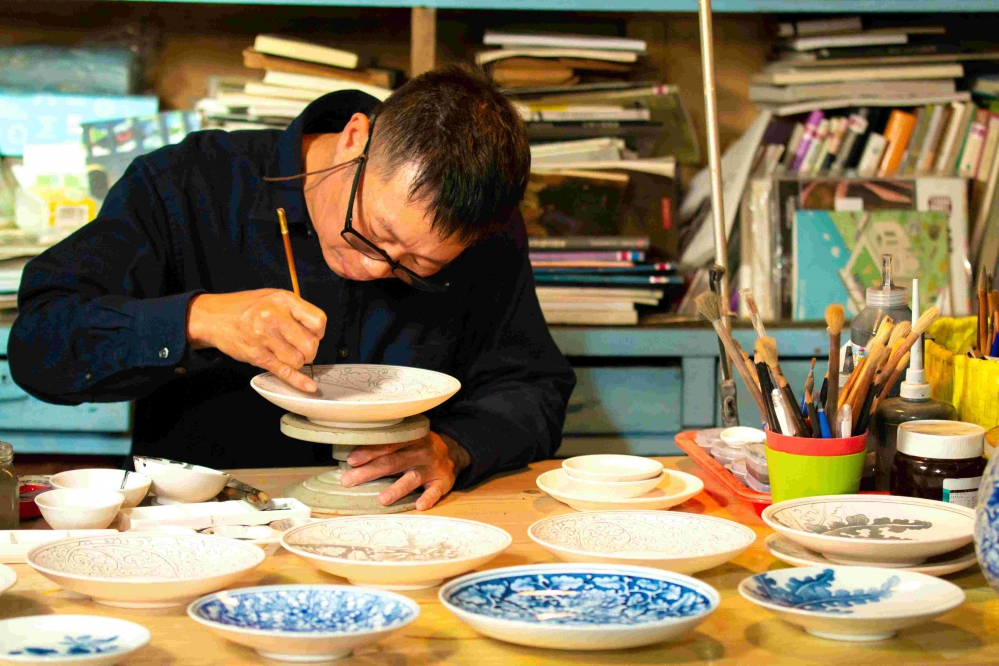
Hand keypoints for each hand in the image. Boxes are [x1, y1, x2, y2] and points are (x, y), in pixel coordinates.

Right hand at [187, 289, 326, 391]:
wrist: (214, 317)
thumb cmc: (247, 307)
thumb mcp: (274, 297)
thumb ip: (296, 310)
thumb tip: (316, 332)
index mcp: (283, 300)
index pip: (318, 321)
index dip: (318, 332)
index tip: (312, 334)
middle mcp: (274, 317)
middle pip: (310, 344)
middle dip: (309, 351)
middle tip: (299, 348)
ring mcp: (264, 337)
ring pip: (298, 360)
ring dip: (296, 361)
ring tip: (284, 352)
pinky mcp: (256, 355)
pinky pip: (283, 371)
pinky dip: (297, 381)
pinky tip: (308, 386)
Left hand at [340, 432, 470, 509]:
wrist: (454, 452)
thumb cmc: (420, 447)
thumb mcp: (408, 438)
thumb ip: (387, 445)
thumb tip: (352, 458)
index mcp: (409, 439)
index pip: (387, 445)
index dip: (369, 452)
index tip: (351, 460)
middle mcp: (420, 452)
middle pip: (393, 462)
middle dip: (370, 471)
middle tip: (348, 481)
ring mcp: (432, 468)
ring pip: (413, 478)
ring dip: (397, 488)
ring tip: (382, 499)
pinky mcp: (443, 482)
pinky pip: (436, 491)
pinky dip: (428, 498)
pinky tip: (419, 505)